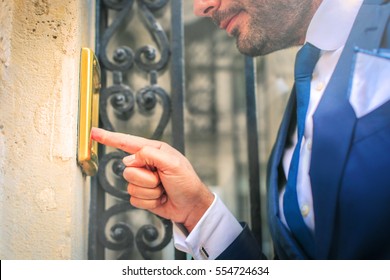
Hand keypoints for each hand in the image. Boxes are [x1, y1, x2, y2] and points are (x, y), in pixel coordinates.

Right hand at [91, 127, 213, 231]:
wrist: (191, 205)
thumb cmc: (187, 182)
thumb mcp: (172, 163)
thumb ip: (149, 155)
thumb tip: (128, 160)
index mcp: (153, 150)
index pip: (126, 142)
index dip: (109, 137)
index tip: (94, 132)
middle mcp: (145, 164)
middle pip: (128, 170)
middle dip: (146, 179)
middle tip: (162, 180)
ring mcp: (142, 180)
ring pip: (130, 186)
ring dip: (150, 191)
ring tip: (163, 190)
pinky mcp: (141, 195)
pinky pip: (134, 199)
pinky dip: (149, 201)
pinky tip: (160, 199)